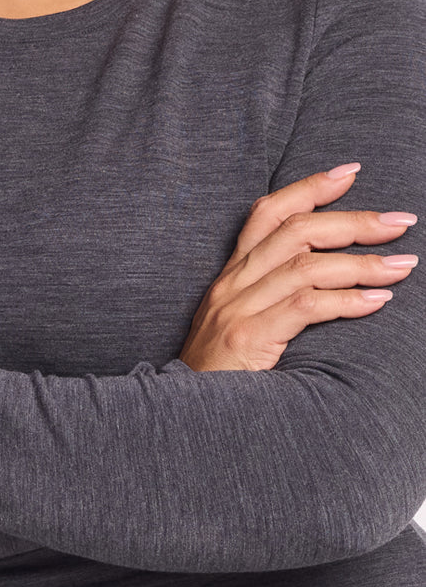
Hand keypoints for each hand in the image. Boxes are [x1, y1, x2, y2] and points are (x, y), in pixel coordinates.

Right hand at [178, 165, 418, 371]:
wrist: (184, 413)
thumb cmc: (220, 373)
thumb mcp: (238, 323)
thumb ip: (271, 296)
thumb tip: (329, 277)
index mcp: (231, 276)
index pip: (267, 213)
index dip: (309, 188)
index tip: (351, 173)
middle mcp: (233, 284)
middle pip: (296, 231)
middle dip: (353, 221)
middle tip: (399, 222)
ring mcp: (238, 309)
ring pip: (306, 266)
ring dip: (362, 263)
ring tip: (401, 266)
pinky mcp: (248, 337)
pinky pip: (305, 306)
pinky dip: (347, 300)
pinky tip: (377, 301)